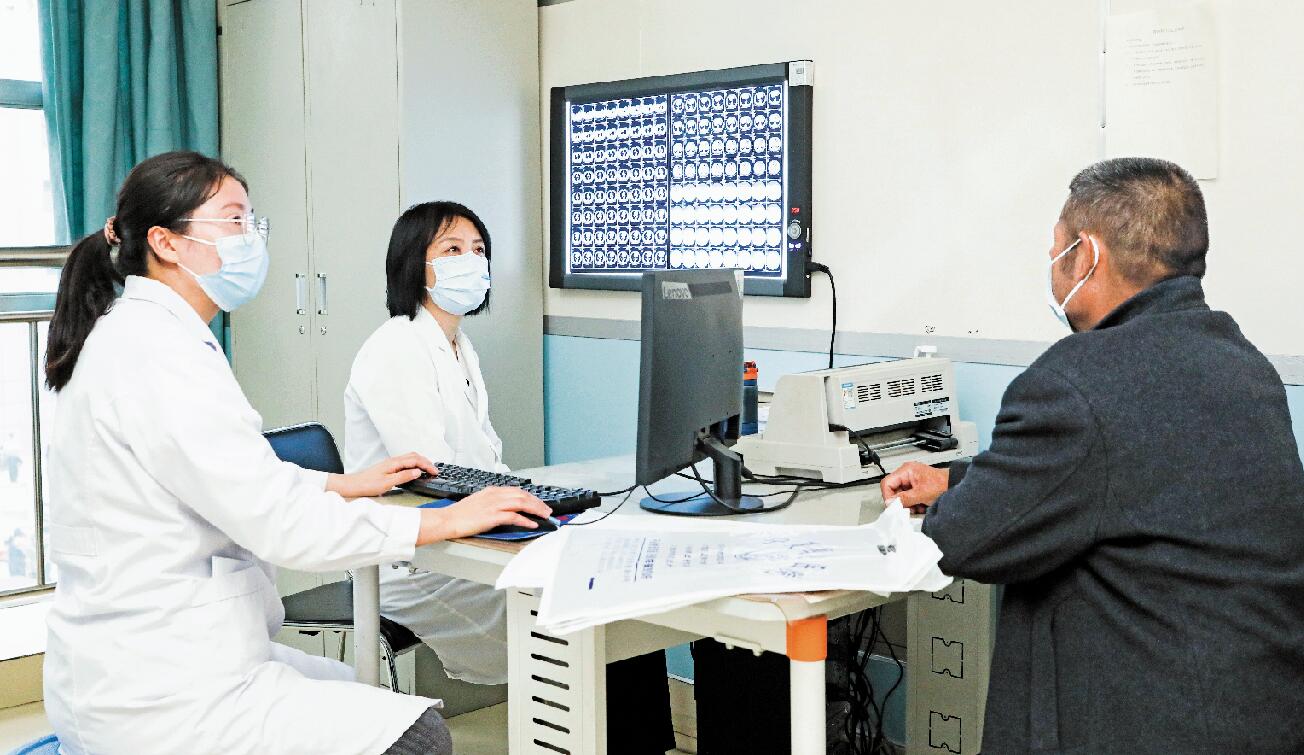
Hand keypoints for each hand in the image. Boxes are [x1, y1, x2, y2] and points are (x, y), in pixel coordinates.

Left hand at [327, 453, 438, 498]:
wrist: (352, 485)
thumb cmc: (366, 485)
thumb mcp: (387, 483)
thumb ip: (403, 476)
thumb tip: (417, 471)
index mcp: (394, 463)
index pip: (415, 460)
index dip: (427, 465)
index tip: (435, 471)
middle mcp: (392, 461)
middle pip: (414, 456)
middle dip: (426, 461)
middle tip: (434, 470)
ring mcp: (390, 464)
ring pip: (409, 458)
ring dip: (420, 462)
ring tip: (427, 470)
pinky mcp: (388, 468)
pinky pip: (404, 463)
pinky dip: (413, 465)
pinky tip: (414, 472)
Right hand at [417, 487, 552, 543]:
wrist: (447, 519)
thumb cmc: (460, 514)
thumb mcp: (480, 502)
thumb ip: (494, 502)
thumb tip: (507, 508)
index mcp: (492, 491)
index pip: (517, 491)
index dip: (531, 497)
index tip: (539, 503)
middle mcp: (495, 495)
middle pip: (523, 495)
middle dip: (538, 503)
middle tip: (547, 510)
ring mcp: (494, 505)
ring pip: (521, 503)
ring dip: (536, 510)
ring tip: (545, 516)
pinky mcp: (492, 516)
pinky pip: (514, 517)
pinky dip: (526, 520)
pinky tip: (532, 524)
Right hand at [880, 461, 949, 513]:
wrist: (955, 485)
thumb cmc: (943, 484)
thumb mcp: (921, 494)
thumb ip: (904, 498)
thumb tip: (890, 503)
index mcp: (906, 470)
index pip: (887, 483)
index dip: (888, 496)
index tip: (893, 506)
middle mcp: (907, 474)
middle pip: (893, 490)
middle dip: (900, 502)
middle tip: (907, 508)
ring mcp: (911, 481)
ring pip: (901, 496)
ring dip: (908, 504)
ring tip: (918, 507)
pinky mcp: (916, 488)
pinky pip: (908, 498)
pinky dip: (913, 504)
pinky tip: (921, 506)